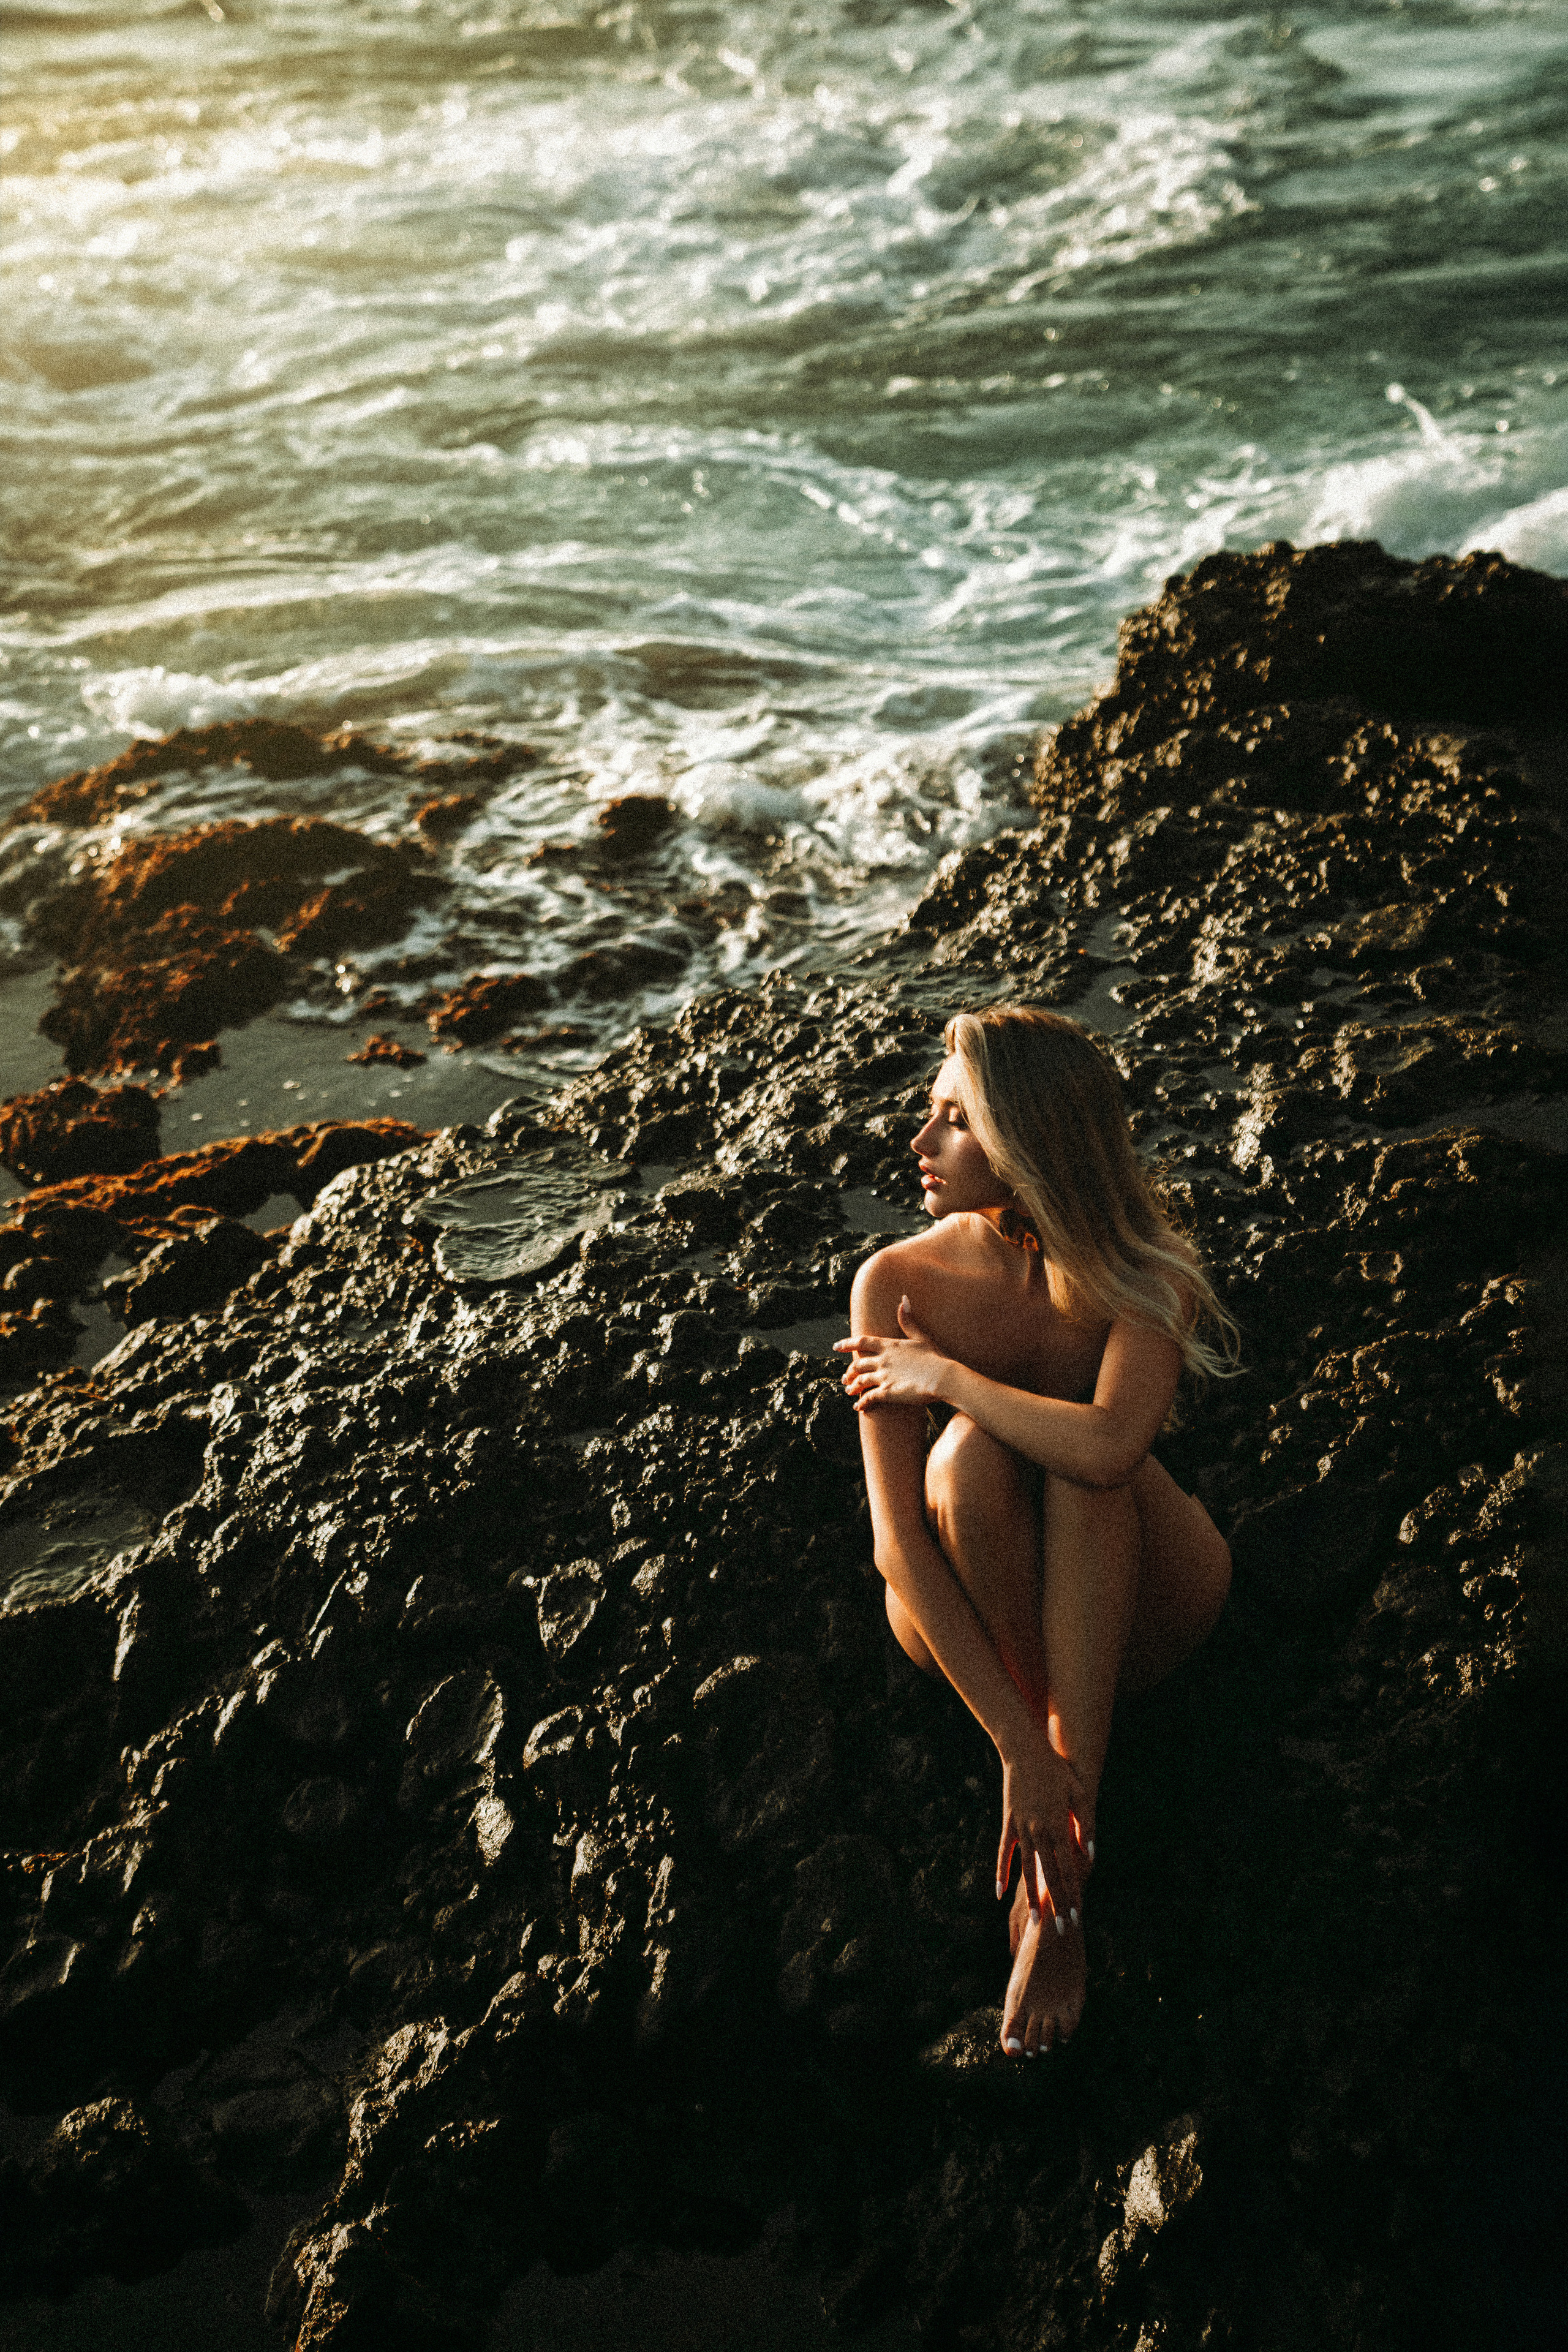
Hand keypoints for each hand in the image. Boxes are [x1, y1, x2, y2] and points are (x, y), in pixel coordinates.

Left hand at [835, 1297, 951, 1410]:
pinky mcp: (887, 1392)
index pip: (861, 1342)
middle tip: (845, 1378)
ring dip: (853, 1387)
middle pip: (858, 1365)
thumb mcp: (921, 1337)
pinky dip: (861, 1403)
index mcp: (889, 1346)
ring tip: (849, 1392)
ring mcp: (883, 1376)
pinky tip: (859, 1408)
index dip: (847, 1344)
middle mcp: (882, 1360)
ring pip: (860, 1382)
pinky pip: (868, 1398)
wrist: (943, 1377)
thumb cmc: (935, 1357)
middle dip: (850, 1372)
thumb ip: (908, 1321)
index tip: (836, 1346)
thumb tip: (903, 1300)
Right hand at [997, 1718, 1089, 1931]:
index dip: (1072, 1893)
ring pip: (1025, 1870)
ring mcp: (1021, 1828)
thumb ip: (1085, 1824)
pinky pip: (1004, 1853)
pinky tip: (999, 1893)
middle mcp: (1039, 1832)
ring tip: (1034, 1920)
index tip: (1076, 1915)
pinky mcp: (1008, 1823)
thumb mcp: (1078, 1792)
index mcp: (1058, 1826)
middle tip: (1061, 1929)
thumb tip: (1091, 1854)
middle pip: (1048, 1875)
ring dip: (1030, 1896)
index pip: (1068, 1869)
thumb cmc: (1057, 1770)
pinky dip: (1002, 1873)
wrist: (1025, 1751)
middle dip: (1056, 1904)